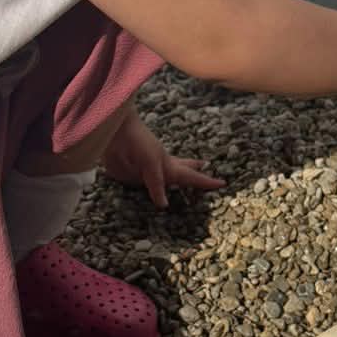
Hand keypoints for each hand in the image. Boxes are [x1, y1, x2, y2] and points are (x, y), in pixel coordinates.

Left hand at [101, 110, 224, 209]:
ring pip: (164, 178)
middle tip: (207, 167)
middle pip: (182, 170)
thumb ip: (157, 184)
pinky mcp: (129, 176)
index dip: (206, 182)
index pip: (192, 177)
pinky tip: (149, 186)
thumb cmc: (138, 142)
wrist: (114, 132)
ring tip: (183, 175)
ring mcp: (146, 172)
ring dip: (175, 177)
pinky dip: (150, 188)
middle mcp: (161, 169)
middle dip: (195, 171)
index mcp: (169, 166)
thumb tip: (164, 205)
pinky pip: (143, 185)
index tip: (222, 183)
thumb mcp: (151, 162)